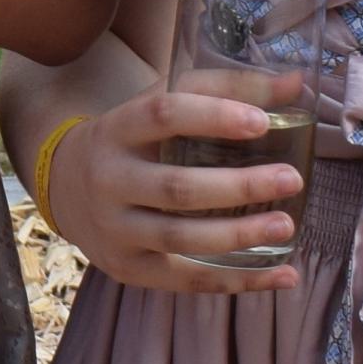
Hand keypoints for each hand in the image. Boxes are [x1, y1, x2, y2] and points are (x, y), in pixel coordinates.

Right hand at [46, 78, 308, 293]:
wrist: (65, 187)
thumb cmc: (134, 140)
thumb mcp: (159, 104)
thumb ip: (224, 89)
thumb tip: (296, 82)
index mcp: (117, 129)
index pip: (163, 114)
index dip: (213, 116)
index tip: (261, 122)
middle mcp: (109, 179)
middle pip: (176, 187)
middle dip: (239, 186)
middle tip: (291, 179)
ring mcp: (115, 229)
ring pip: (181, 238)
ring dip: (240, 235)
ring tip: (287, 225)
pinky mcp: (127, 267)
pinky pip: (186, 280)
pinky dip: (239, 281)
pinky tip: (282, 273)